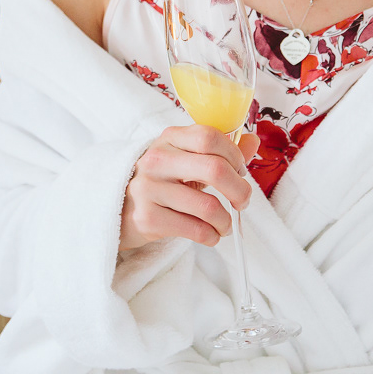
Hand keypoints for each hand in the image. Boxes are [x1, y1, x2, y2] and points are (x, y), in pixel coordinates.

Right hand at [119, 125, 257, 251]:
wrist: (119, 207)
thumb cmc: (161, 181)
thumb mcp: (185, 159)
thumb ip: (219, 151)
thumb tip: (253, 141)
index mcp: (170, 138)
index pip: (210, 136)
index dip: (234, 155)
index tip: (240, 171)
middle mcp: (157, 160)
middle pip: (214, 169)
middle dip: (239, 190)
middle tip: (243, 201)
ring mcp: (149, 188)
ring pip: (208, 207)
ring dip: (225, 221)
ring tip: (224, 225)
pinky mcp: (148, 217)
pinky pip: (195, 230)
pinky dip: (211, 237)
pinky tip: (210, 235)